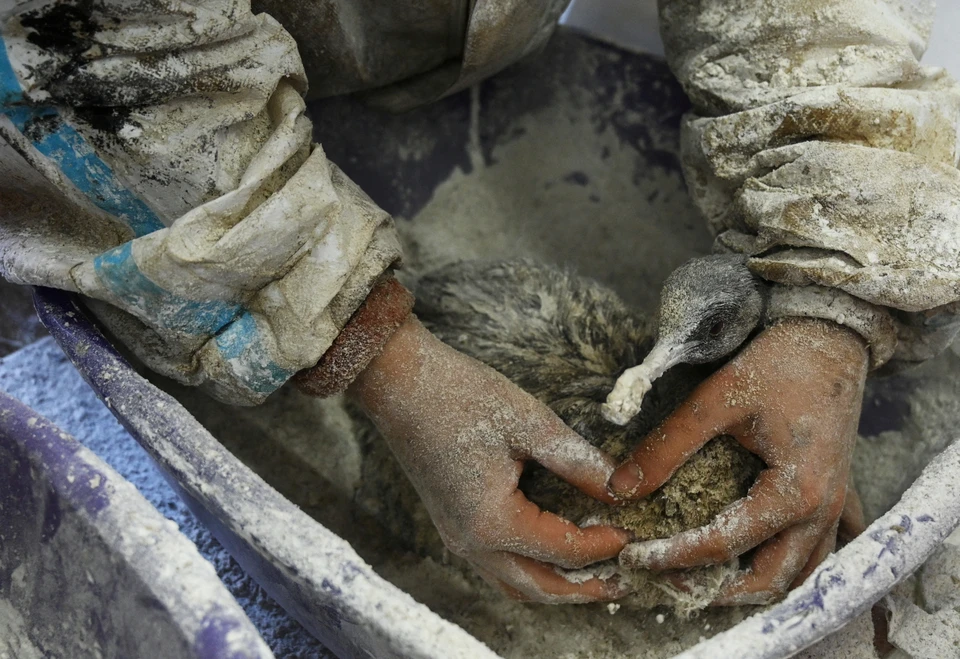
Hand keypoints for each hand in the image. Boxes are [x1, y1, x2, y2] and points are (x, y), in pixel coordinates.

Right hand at [350, 316, 630, 602]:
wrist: (399, 381)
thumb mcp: (531, 424)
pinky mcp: (451, 524)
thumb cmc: (461, 396)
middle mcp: (471, 542)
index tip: (633, 531)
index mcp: (492, 522)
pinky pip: (495, 567)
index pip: (564, 550)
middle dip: (583, 589)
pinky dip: (530, 571)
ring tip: (592, 578)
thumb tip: (621, 488)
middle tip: (623, 582)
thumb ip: (580, 463)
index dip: (604, 544)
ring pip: (514, 584)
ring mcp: (456, 536)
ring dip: (555, 587)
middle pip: (539, 587)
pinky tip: (550, 553)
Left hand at [611, 318, 868, 604]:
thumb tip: (620, 487)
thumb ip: (667, 446)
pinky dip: (784, 568)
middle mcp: (821, 512)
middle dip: (715, 590)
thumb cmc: (777, 365)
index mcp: (794, 492)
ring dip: (751, 587)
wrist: (831, 338)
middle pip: (769, 580)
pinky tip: (751, 564)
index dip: (673, 555)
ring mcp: (833, 509)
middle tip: (664, 581)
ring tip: (700, 580)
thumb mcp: (715, 401)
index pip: (724, 544)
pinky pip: (815, 553)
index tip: (634, 557)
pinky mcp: (833, 498)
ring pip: (797, 574)